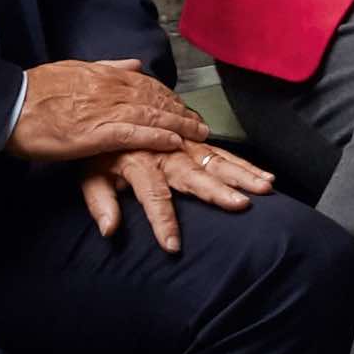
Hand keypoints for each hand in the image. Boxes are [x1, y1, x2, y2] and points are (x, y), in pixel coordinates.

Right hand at [8, 59, 209, 165]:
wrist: (9, 107)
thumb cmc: (34, 92)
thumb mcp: (72, 69)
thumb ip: (106, 67)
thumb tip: (134, 63)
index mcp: (103, 75)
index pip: (146, 84)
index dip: (168, 96)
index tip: (182, 105)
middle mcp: (110, 89)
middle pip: (155, 99)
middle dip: (180, 111)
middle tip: (199, 123)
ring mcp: (105, 111)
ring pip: (151, 115)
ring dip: (178, 124)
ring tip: (198, 133)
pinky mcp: (96, 132)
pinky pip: (135, 133)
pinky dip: (157, 136)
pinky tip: (174, 141)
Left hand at [81, 137, 272, 251]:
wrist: (109, 108)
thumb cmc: (100, 149)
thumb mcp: (89, 173)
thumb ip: (100, 200)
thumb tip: (109, 230)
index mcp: (140, 162)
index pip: (153, 195)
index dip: (163, 221)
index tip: (173, 246)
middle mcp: (166, 151)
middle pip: (196, 173)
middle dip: (219, 190)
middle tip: (241, 204)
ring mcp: (185, 144)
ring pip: (217, 160)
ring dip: (242, 174)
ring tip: (265, 188)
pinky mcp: (196, 140)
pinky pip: (223, 151)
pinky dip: (244, 163)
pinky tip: (264, 174)